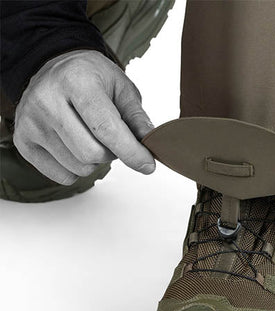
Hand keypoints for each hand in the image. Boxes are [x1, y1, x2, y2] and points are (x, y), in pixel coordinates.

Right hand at [13, 50, 154, 184]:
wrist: (55, 69)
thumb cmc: (92, 79)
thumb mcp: (122, 88)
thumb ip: (137, 118)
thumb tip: (150, 145)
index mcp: (76, 81)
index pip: (106, 129)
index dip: (131, 152)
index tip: (147, 165)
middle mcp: (47, 100)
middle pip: (92, 154)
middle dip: (112, 154)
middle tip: (111, 138)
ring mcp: (30, 122)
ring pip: (79, 167)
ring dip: (95, 161)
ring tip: (91, 138)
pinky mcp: (23, 141)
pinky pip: (63, 176)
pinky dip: (77, 168)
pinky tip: (74, 146)